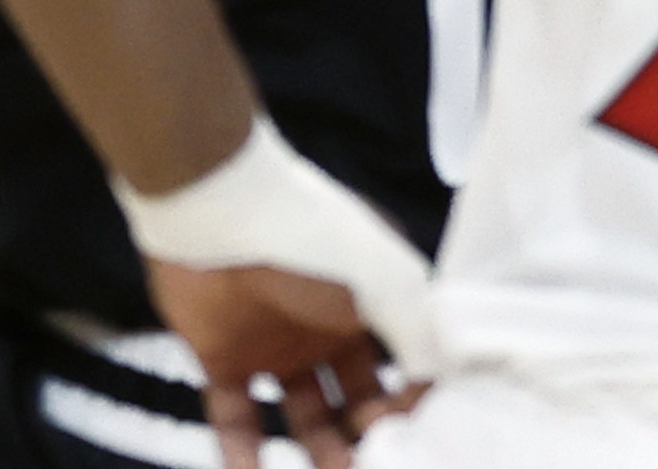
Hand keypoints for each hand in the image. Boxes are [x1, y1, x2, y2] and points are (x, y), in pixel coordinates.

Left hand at [147, 258, 426, 468]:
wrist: (215, 214)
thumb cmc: (311, 240)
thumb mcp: (382, 281)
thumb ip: (418, 334)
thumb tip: (443, 385)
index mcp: (375, 303)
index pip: (408, 366)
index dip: (415, 403)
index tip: (422, 439)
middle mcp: (331, 328)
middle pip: (361, 400)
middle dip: (371, 440)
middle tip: (373, 467)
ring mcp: (279, 346)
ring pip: (308, 419)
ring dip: (321, 456)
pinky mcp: (226, 359)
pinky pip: (237, 421)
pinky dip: (242, 457)